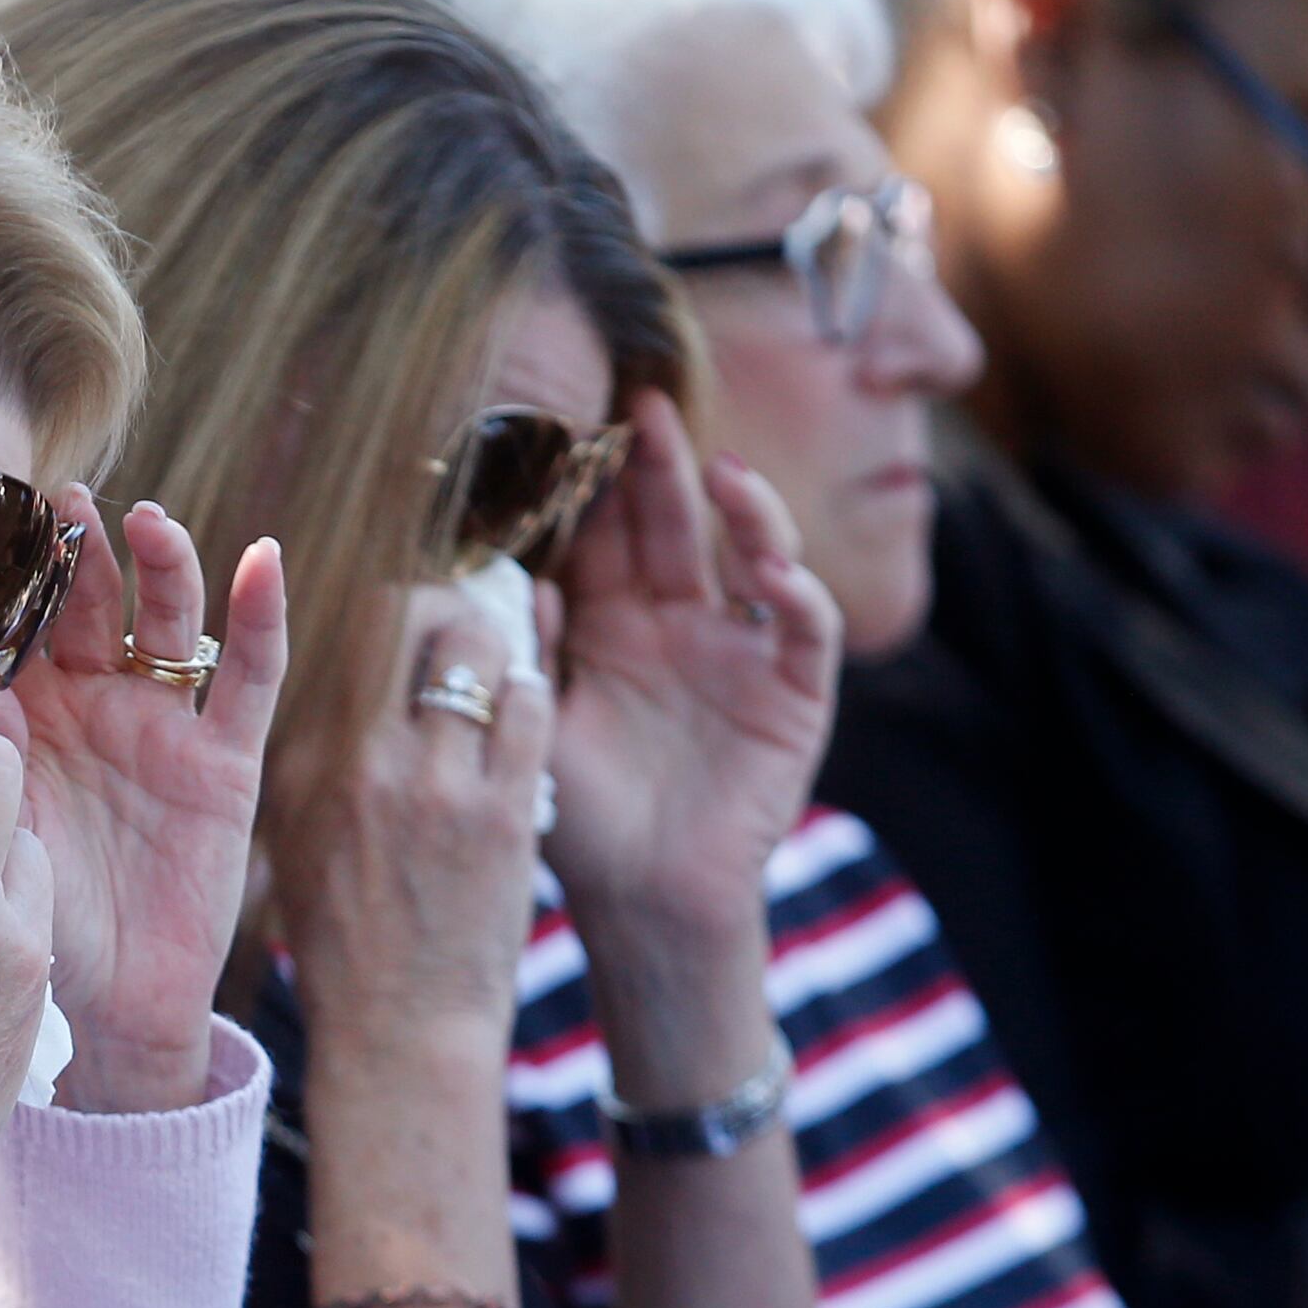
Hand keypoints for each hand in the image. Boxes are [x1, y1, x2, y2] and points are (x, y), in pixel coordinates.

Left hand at [0, 496, 285, 1114]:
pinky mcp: (225, 757)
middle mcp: (89, 703)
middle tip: (50, 505)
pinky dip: (261, 616)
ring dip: (158, 564)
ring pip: (164, 620)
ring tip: (139, 521)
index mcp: (17, 714)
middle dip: (71, 552)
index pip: (8, 622)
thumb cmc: (25, 927)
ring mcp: (159, 723)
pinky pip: (249, 676)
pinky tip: (262, 558)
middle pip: (85, 603)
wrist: (105, 1011)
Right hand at [270, 586, 551, 1057]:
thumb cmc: (349, 943)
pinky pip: (529, 707)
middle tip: (462, 627)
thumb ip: (318, 759)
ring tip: (500, 665)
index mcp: (298, 763)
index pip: (340, 635)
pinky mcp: (500, 813)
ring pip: (476, 647)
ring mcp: (432, 785)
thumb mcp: (299, 843)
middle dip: (443, 606)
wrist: (400, 1032)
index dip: (386, 613)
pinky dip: (532, 694)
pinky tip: (525, 712)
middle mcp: (357, 761)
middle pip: (406, 615)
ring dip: (497, 644)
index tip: (406, 627)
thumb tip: (359, 680)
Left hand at [542, 391, 839, 939]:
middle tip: (642, 406)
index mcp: (611, 626)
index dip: (598, 487)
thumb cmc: (580, 822)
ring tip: (719, 471)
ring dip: (744, 511)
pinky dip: (795, 594)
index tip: (570, 428)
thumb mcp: (540, 730)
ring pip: (752, 557)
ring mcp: (741, 652)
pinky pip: (804, 630)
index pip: (609, 538)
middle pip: (676, 529)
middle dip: (661, 468)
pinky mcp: (793, 693)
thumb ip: (526, 656)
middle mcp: (679, 624)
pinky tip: (770, 571)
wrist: (644, 901)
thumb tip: (504, 579)